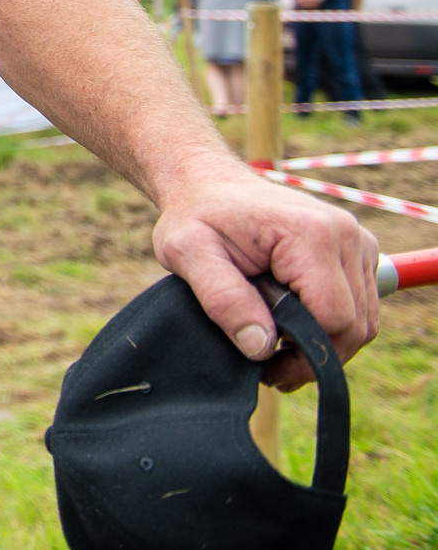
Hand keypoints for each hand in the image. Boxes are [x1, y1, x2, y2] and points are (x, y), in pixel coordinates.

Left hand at [153, 162, 380, 389]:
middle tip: (269, 366)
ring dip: (326, 344)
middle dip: (316, 355)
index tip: (265, 364)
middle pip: (356, 325)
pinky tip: (293, 329)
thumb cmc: (196, 215)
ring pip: (363, 321)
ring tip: (278, 350)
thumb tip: (260, 347)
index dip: (303, 353)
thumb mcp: (186, 253)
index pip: (334, 318)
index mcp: (311, 234)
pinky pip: (361, 306)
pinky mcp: (357, 251)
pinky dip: (333, 326)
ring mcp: (357, 242)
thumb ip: (222, 299)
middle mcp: (346, 235)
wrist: (208, 183)